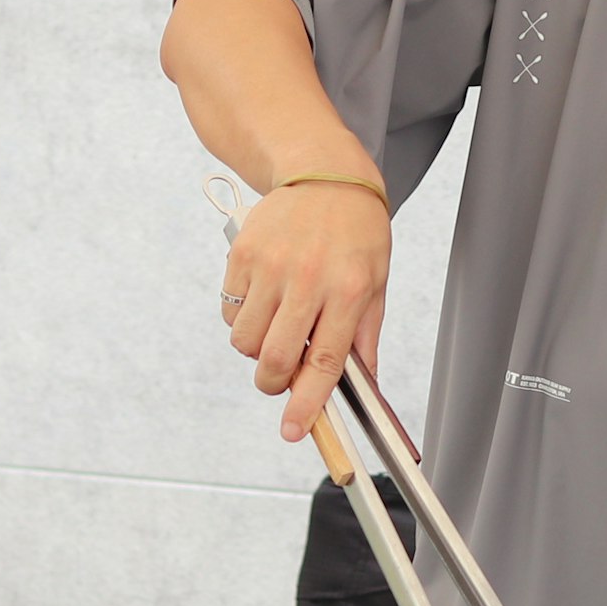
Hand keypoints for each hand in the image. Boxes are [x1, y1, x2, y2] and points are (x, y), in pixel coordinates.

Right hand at [220, 181, 389, 441]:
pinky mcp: (242, 253)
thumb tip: (364, 389)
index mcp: (349, 291)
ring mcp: (271, 265)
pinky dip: (241, 318)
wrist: (325, 174)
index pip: (324, 363)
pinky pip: (229, 310)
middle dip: (272, 384)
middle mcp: (309, 279)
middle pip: (274, 358)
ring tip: (276, 326)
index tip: (293, 431)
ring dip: (255, 349)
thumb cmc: (357, 234)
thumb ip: (365, 338)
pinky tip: (263, 298)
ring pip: (244, 341)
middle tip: (278, 379)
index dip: (306, 405)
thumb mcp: (377, 283)